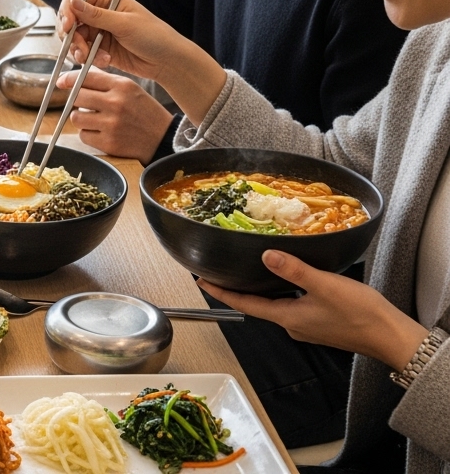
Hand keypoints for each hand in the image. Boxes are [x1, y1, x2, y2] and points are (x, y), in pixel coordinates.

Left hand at [54, 68, 172, 161]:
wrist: (164, 139)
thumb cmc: (144, 112)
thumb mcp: (130, 89)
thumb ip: (104, 82)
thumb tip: (72, 79)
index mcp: (122, 86)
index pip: (86, 77)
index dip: (70, 79)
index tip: (62, 82)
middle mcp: (116, 103)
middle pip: (77, 97)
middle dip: (76, 100)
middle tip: (85, 104)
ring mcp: (111, 124)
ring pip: (76, 118)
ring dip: (81, 118)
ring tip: (94, 119)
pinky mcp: (109, 143)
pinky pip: (83, 136)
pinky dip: (88, 134)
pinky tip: (101, 132)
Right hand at [57, 0, 226, 123]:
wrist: (167, 61)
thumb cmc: (154, 36)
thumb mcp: (125, 24)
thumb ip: (97, 15)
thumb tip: (73, 1)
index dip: (67, 10)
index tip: (68, 26)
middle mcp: (99, 13)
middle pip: (70, 20)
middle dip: (71, 36)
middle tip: (80, 48)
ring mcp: (98, 31)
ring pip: (73, 39)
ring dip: (79, 50)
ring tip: (92, 59)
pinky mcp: (99, 49)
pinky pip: (83, 53)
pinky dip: (88, 59)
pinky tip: (105, 61)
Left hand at [200, 250, 428, 369]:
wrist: (390, 336)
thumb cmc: (359, 314)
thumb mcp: (324, 285)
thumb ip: (294, 270)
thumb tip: (266, 256)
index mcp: (286, 317)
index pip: (244, 304)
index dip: (221, 292)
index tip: (202, 281)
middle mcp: (292, 325)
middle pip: (257, 304)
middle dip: (240, 289)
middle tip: (223, 271)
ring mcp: (306, 327)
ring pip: (277, 304)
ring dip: (263, 289)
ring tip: (252, 270)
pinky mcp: (319, 324)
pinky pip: (294, 305)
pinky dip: (285, 292)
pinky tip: (290, 279)